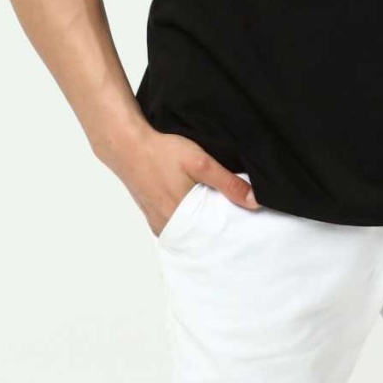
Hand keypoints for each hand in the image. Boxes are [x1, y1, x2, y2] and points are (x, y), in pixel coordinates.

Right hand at [109, 127, 260, 239]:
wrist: (127, 144)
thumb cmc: (161, 151)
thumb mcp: (200, 163)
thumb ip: (228, 183)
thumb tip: (254, 201)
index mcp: (180, 219)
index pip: (213, 238)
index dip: (230, 231)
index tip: (245, 225)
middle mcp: (167, 226)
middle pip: (201, 236)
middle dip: (218, 228)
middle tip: (235, 216)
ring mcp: (157, 221)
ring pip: (188, 230)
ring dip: (202, 223)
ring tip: (217, 208)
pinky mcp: (152, 214)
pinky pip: (176, 224)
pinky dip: (188, 218)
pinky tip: (196, 204)